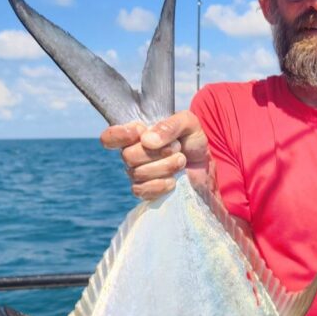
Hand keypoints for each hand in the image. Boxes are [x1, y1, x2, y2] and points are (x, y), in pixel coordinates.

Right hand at [100, 110, 214, 199]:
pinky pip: (141, 191)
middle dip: (157, 152)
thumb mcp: (188, 124)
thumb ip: (170, 125)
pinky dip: (161, 185)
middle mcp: (132, 154)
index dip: (120, 135)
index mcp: (136, 135)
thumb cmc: (193, 142)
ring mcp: (137, 174)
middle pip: (128, 156)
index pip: (110, 137)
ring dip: (165, 166)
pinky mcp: (146, 191)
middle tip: (178, 148)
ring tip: (181, 160)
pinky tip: (174, 180)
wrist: (206, 168)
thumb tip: (147, 140)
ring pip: (137, 174)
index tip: (140, 130)